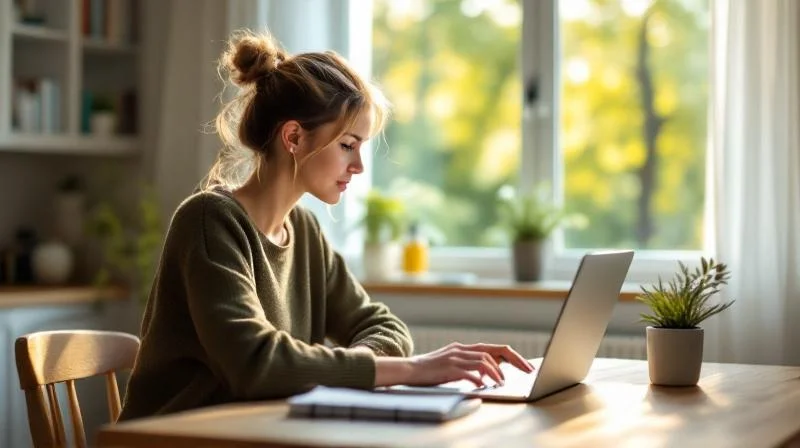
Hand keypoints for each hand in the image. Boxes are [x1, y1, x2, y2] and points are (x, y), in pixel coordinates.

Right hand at [373, 342, 533, 387]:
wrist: (409, 369)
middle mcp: (462, 349)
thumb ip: (469, 365)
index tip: (526, 365)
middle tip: (527, 371)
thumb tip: (489, 371)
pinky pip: (469, 371)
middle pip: (493, 351)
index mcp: (464, 348)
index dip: (512, 356)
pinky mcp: (448, 367)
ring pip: (484, 360)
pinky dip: (479, 378)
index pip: (494, 348)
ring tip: (502, 382)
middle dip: (514, 360)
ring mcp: (455, 357)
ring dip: (497, 372)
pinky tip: (484, 385)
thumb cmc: (431, 370)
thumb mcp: (452, 364)